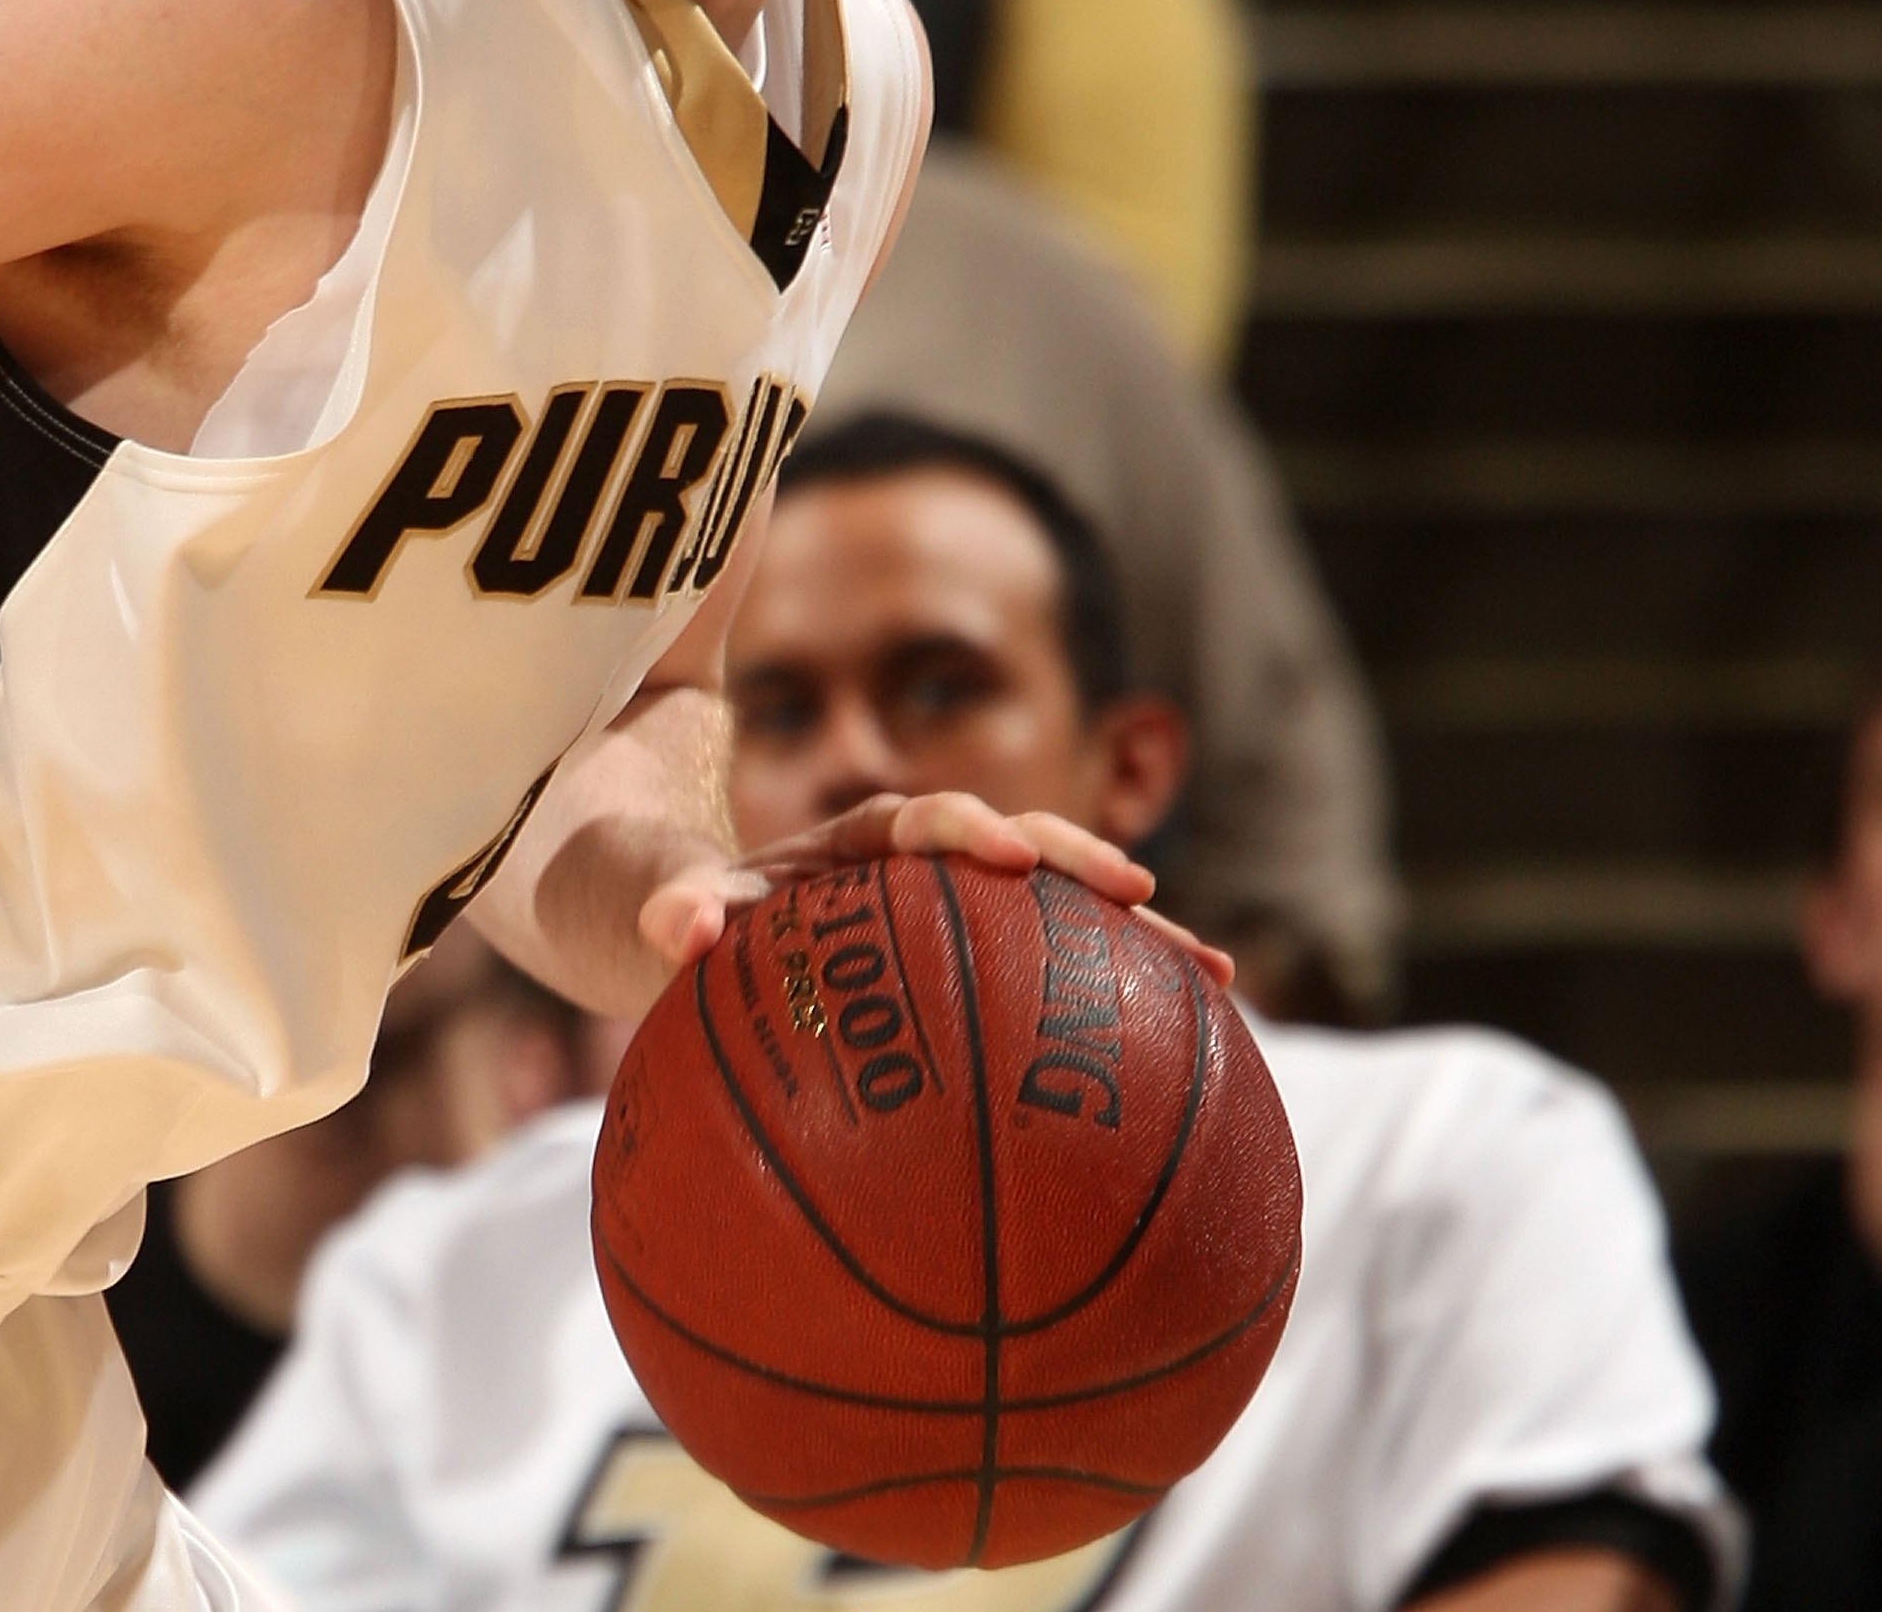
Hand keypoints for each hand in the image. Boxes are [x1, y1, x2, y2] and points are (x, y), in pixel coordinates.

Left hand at [634, 790, 1231, 988]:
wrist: (683, 916)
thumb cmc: (675, 908)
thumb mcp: (660, 900)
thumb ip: (669, 905)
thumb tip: (677, 930)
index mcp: (854, 841)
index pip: (922, 818)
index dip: (968, 829)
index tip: (1011, 855)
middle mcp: (918, 867)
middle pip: (1021, 852)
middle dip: (1085, 869)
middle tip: (1150, 898)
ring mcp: (954, 915)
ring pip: (1055, 916)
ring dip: (1131, 940)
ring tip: (1220, 980)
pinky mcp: (974, 966)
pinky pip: (1051, 982)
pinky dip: (1114, 1009)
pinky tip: (1184, 1064)